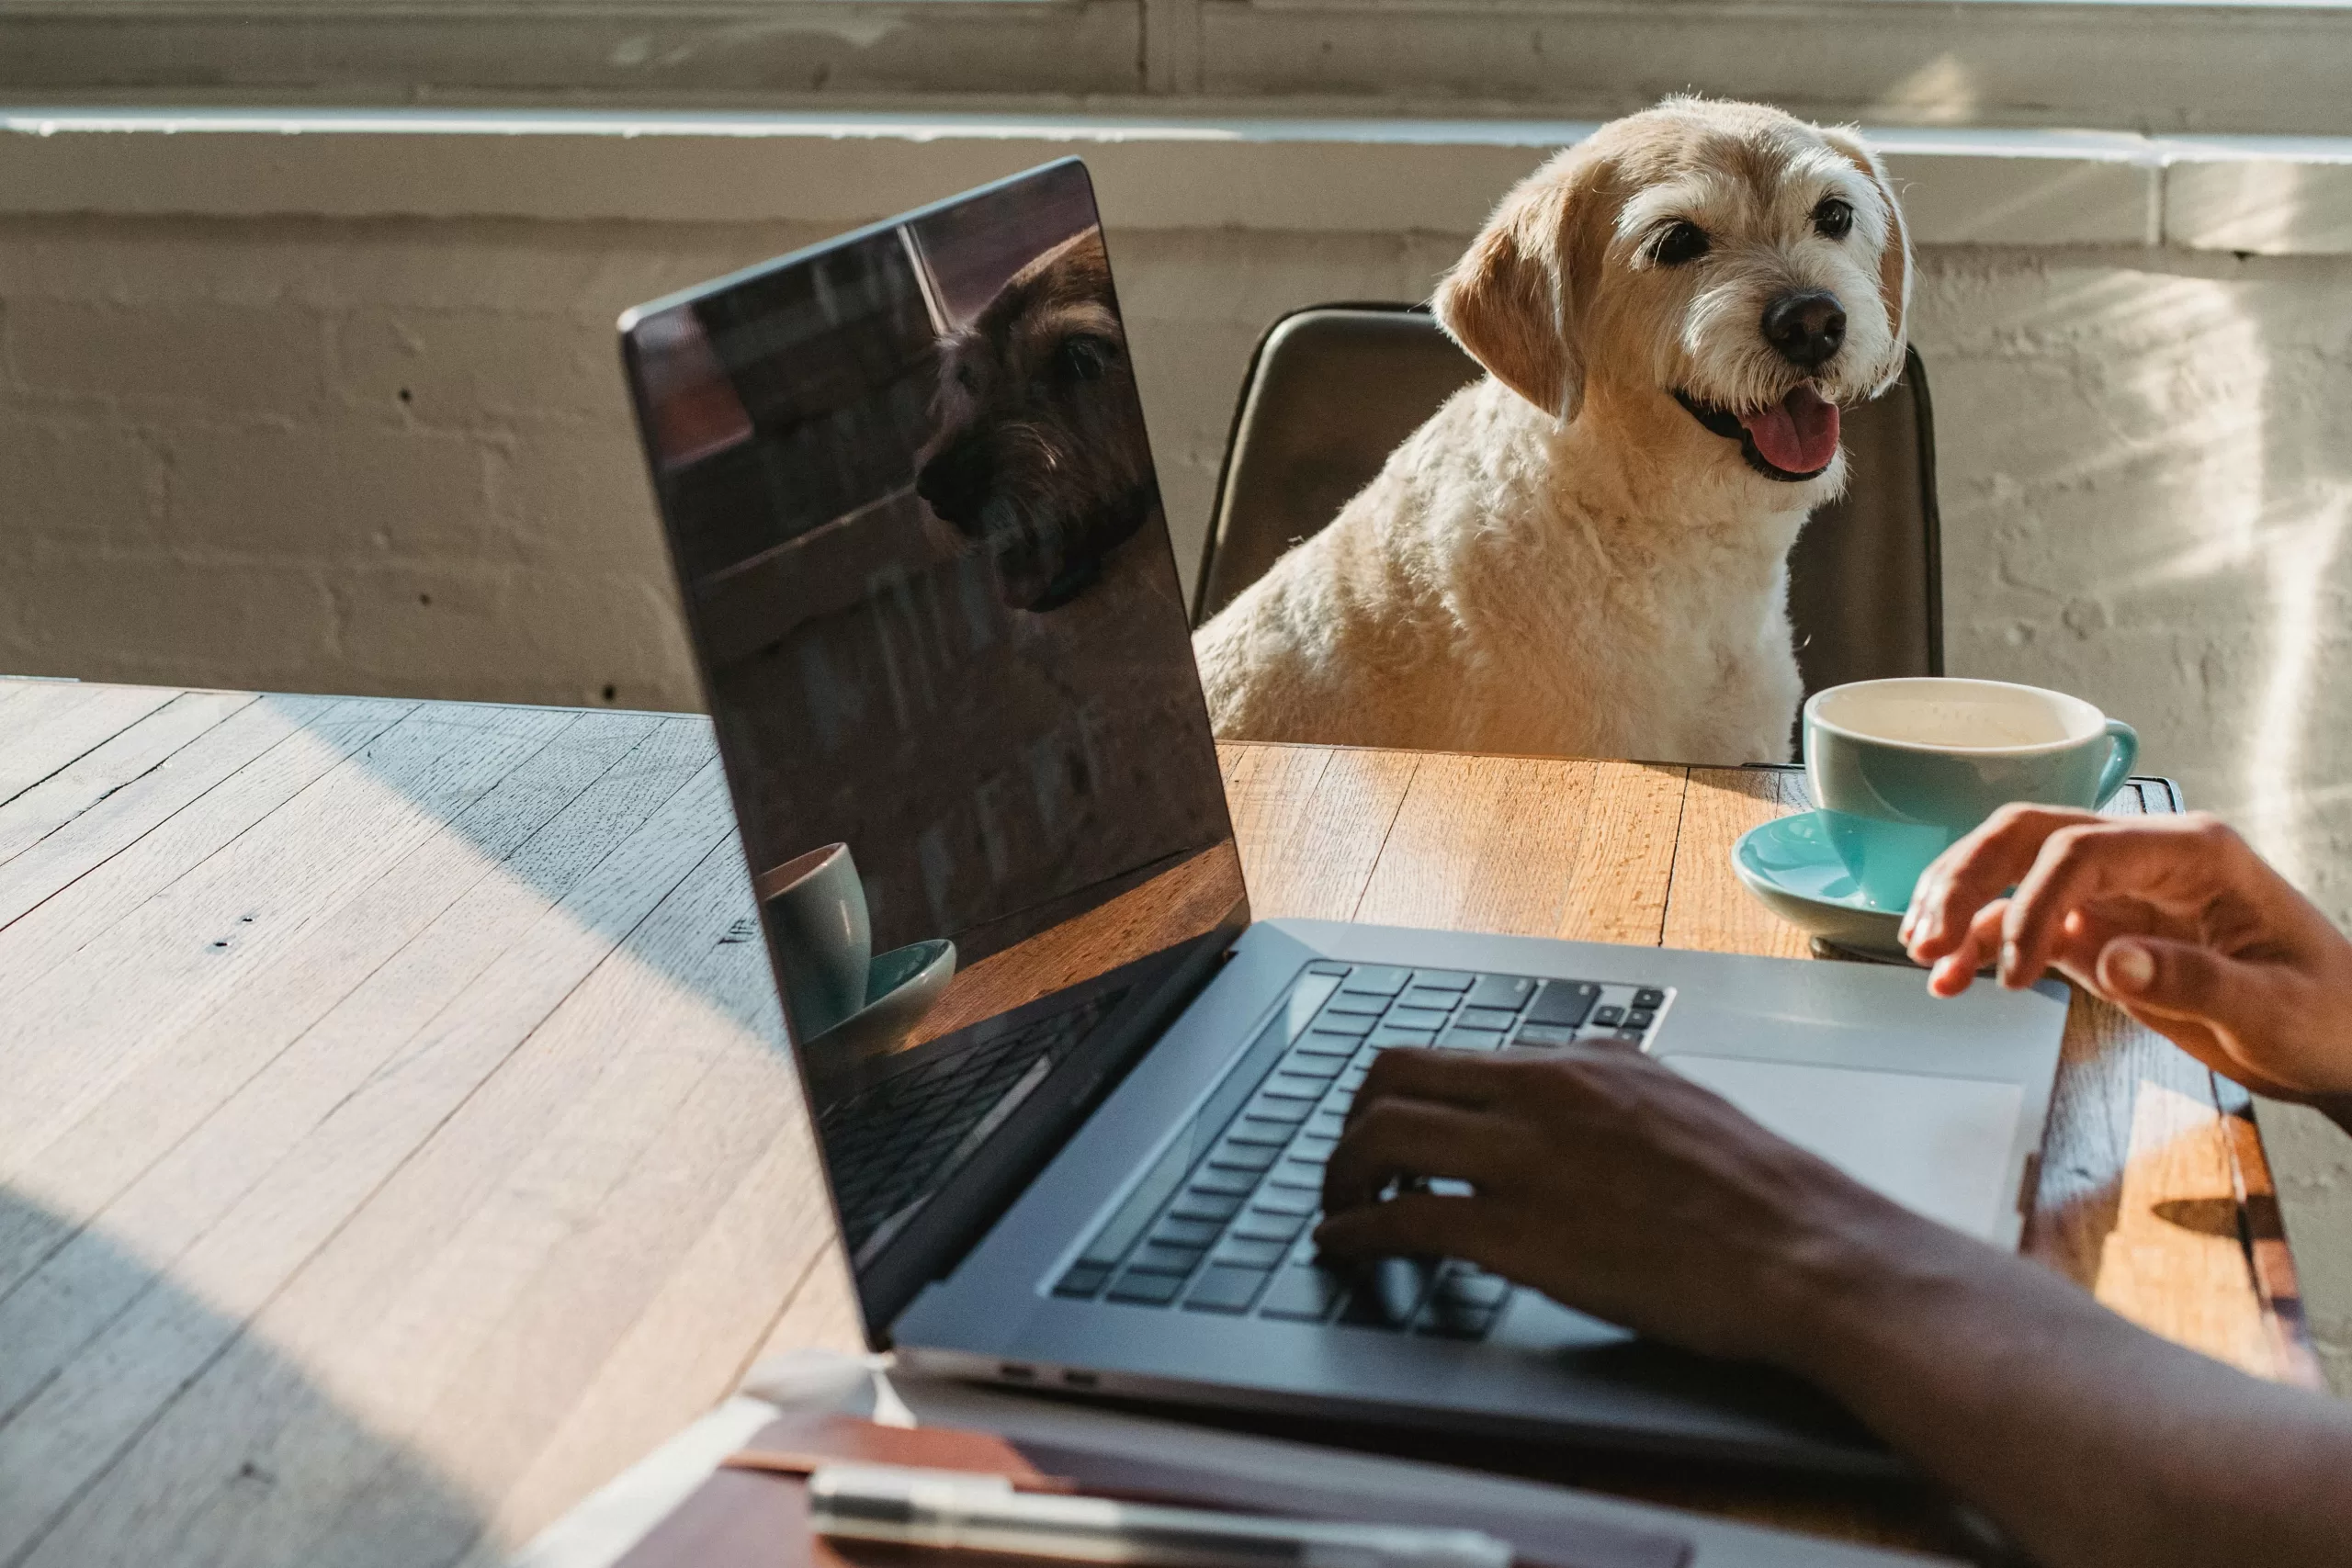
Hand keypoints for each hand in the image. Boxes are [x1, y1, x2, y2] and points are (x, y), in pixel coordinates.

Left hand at [1313, 1045, 1947, 1369]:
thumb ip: (1613, 1094)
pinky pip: (1402, 1217)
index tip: (1386, 1124)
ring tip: (1337, 1207)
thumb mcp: (1682, 1108)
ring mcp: (1528, 1158)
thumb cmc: (1767, 1202)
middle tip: (1346, 1164)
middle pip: (1395, 1075)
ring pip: (1382, 1135)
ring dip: (1340, 1173)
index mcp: (1586, 1062)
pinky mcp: (1519, 1232)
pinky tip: (1345, 1248)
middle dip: (1352, 1120)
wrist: (1813, 1257)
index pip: (1455, 1053)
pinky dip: (1355, 1231)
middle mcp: (1546, 1091)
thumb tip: (1573, 1091)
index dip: (1403, 1094)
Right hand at [1903, 806, 2351, 1105]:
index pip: (2080, 849)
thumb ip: (2195, 980)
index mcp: (2193, 853)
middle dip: (1967, 879)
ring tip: (1923, 953)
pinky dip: (1980, 944)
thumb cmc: (2328, 1017)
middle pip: (2028, 836)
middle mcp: (2144, 859)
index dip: (2034, 904)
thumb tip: (2110, 959)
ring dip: (1960, 903)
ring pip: (2012, 868)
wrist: (2343, 1045)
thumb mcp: (2274, 1009)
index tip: (2017, 974)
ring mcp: (2116, 892)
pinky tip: (1950, 978)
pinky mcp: (2099, 931)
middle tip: (1927, 937)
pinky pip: (2022, 922)